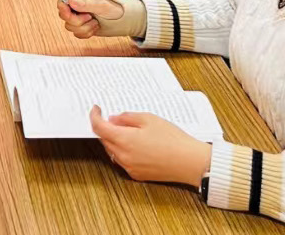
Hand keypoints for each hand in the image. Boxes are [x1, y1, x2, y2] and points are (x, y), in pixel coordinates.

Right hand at [57, 0, 146, 39]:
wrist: (128, 21)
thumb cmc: (118, 8)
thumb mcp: (102, 4)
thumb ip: (85, 3)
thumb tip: (69, 0)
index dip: (63, 5)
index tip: (68, 11)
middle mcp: (78, 4)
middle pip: (63, 13)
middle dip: (75, 19)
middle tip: (88, 17)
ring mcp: (80, 16)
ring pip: (69, 25)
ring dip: (82, 27)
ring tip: (95, 23)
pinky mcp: (83, 26)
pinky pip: (76, 33)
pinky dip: (86, 33)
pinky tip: (95, 28)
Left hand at [90, 106, 211, 187]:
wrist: (190, 162)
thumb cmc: (173, 139)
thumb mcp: (149, 119)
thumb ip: (127, 118)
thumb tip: (113, 119)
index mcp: (123, 140)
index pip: (98, 128)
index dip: (94, 116)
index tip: (96, 109)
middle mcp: (123, 156)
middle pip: (104, 140)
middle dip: (105, 127)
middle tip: (115, 117)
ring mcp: (129, 167)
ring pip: (112, 151)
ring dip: (114, 140)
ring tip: (127, 129)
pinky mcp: (137, 175)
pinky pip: (122, 160)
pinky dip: (123, 151)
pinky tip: (135, 143)